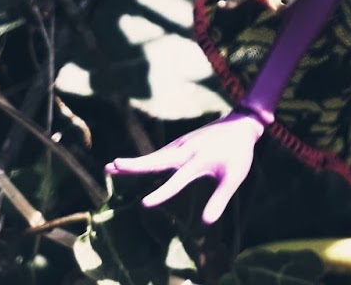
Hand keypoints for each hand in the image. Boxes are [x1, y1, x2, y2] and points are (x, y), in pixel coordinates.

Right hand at [107, 111, 263, 223]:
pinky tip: (126, 167)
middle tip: (112, 166)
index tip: (144, 204)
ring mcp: (180, 145)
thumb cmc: (238, 154)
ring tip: (110, 167)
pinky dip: (142, 161)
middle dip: (135, 165)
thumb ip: (220, 200)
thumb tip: (205, 224)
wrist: (240, 125)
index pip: (177, 180)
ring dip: (133, 162)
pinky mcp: (178, 144)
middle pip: (157, 160)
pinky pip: (158, 154)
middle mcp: (185, 151)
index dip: (162, 193)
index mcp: (199, 160)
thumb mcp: (234, 178)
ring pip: (153, 156)